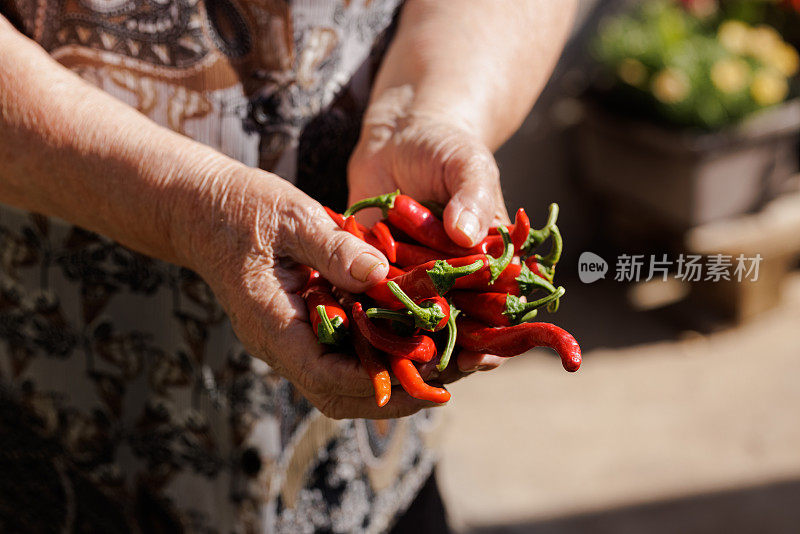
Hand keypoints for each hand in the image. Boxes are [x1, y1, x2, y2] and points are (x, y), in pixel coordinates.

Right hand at [174, 163, 441, 418]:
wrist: (203, 210)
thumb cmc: (242, 209)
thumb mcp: (291, 217)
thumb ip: (333, 248)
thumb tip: (380, 276)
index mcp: (271, 323)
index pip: (325, 375)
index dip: (378, 381)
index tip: (428, 371)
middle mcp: (279, 344)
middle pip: (338, 394)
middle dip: (395, 396)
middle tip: (449, 383)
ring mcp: (288, 341)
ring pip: (341, 385)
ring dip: (390, 383)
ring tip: (443, 370)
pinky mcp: (299, 330)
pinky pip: (341, 359)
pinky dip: (377, 360)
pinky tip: (412, 343)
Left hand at [348, 87, 508, 374]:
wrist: (399, 136)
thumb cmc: (446, 147)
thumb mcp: (466, 162)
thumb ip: (472, 195)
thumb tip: (467, 233)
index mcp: (489, 262)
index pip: (498, 308)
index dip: (493, 336)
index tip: (481, 356)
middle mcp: (455, 279)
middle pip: (456, 327)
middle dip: (446, 352)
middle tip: (431, 375)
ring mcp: (416, 281)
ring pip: (413, 324)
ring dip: (405, 346)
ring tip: (394, 370)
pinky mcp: (378, 275)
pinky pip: (375, 305)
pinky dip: (368, 323)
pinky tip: (357, 342)